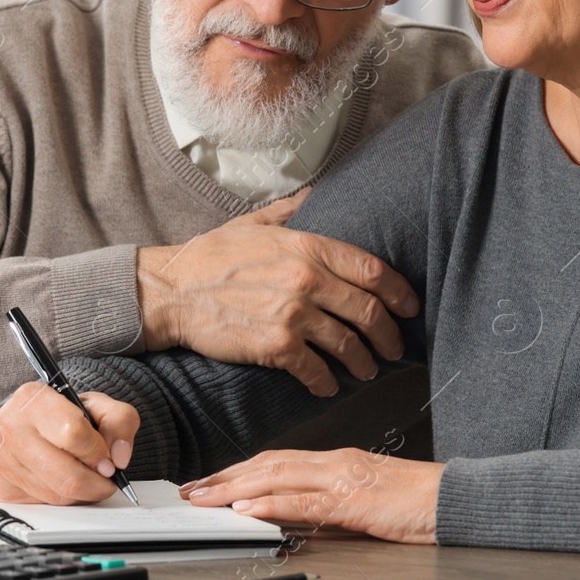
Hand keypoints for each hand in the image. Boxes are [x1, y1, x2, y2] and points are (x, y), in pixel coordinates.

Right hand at [0, 381, 139, 503]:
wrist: (22, 425)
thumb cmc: (60, 414)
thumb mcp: (95, 405)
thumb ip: (119, 421)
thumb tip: (120, 458)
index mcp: (33, 398)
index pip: (74, 434)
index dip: (98, 452)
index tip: (108, 459)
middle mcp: (10, 428)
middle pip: (67, 476)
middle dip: (96, 482)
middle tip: (106, 477)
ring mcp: (1, 460)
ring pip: (57, 495)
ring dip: (82, 493)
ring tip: (86, 476)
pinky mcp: (0, 487)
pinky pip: (43, 505)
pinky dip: (63, 500)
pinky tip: (64, 483)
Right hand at [137, 189, 419, 396]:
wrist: (171, 290)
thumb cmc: (211, 256)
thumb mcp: (254, 223)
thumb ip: (291, 210)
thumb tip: (315, 192)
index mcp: (307, 246)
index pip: (372, 270)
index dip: (399, 292)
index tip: (409, 308)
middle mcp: (307, 279)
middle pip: (369, 311)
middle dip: (388, 335)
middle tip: (393, 348)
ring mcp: (292, 314)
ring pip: (348, 345)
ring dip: (363, 363)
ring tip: (366, 370)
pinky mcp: (275, 346)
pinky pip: (316, 370)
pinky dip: (327, 383)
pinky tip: (328, 386)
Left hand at [180, 448, 441, 544]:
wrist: (457, 500)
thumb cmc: (420, 503)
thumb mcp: (365, 507)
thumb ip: (331, 512)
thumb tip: (295, 525)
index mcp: (338, 462)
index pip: (278, 461)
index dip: (240, 470)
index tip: (212, 481)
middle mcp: (335, 462)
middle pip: (268, 464)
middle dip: (225, 476)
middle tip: (192, 489)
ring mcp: (343, 477)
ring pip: (277, 477)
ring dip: (234, 488)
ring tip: (204, 498)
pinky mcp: (353, 499)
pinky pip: (304, 501)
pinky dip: (270, 504)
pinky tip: (247, 511)